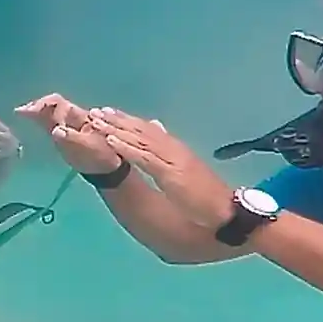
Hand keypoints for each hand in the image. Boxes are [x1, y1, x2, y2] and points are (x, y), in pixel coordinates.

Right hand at [14, 93, 119, 173]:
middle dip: (37, 106)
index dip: (45, 105)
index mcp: (78, 116)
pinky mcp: (61, 133)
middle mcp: (70, 117)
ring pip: (48, 112)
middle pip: (51, 105)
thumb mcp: (89, 148)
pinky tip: (27, 116)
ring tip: (21, 112)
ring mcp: (65, 124)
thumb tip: (56, 130)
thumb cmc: (100, 156)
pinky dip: (37, 117)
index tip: (32, 112)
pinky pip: (47, 121)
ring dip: (35, 110)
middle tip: (21, 111)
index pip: (58, 103)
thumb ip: (73, 139)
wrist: (106, 168)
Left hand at [85, 108, 233, 227]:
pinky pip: (143, 157)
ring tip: (96, 120)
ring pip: (138, 139)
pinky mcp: (169, 173)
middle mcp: (173, 148)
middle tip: (95, 111)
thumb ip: (173, 154)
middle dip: (117, 120)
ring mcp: (171, 160)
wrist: (226, 210)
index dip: (128, 121)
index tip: (108, 112)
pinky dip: (125, 147)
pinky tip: (109, 140)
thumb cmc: (208, 196)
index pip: (148, 130)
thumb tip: (160, 135)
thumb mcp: (188, 171)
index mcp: (176, 149)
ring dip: (115, 128)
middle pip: (140, 130)